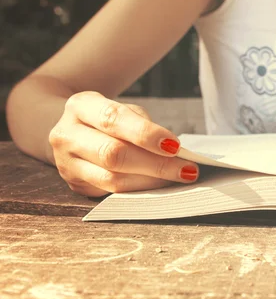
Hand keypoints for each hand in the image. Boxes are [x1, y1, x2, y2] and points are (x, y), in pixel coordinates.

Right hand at [49, 91, 198, 196]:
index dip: (145, 134)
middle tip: (187, 169)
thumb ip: (142, 126)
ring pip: (112, 179)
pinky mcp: (75, 185)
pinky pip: (111, 192)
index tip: (175, 146)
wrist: (72, 130)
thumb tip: (174, 152)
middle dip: (155, 164)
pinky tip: (160, 186)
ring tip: (179, 178)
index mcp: (80, 106)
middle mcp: (66, 134)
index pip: (113, 120)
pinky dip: (140, 190)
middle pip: (113, 154)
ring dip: (151, 181)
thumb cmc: (109, 119)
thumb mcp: (123, 110)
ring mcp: (66, 164)